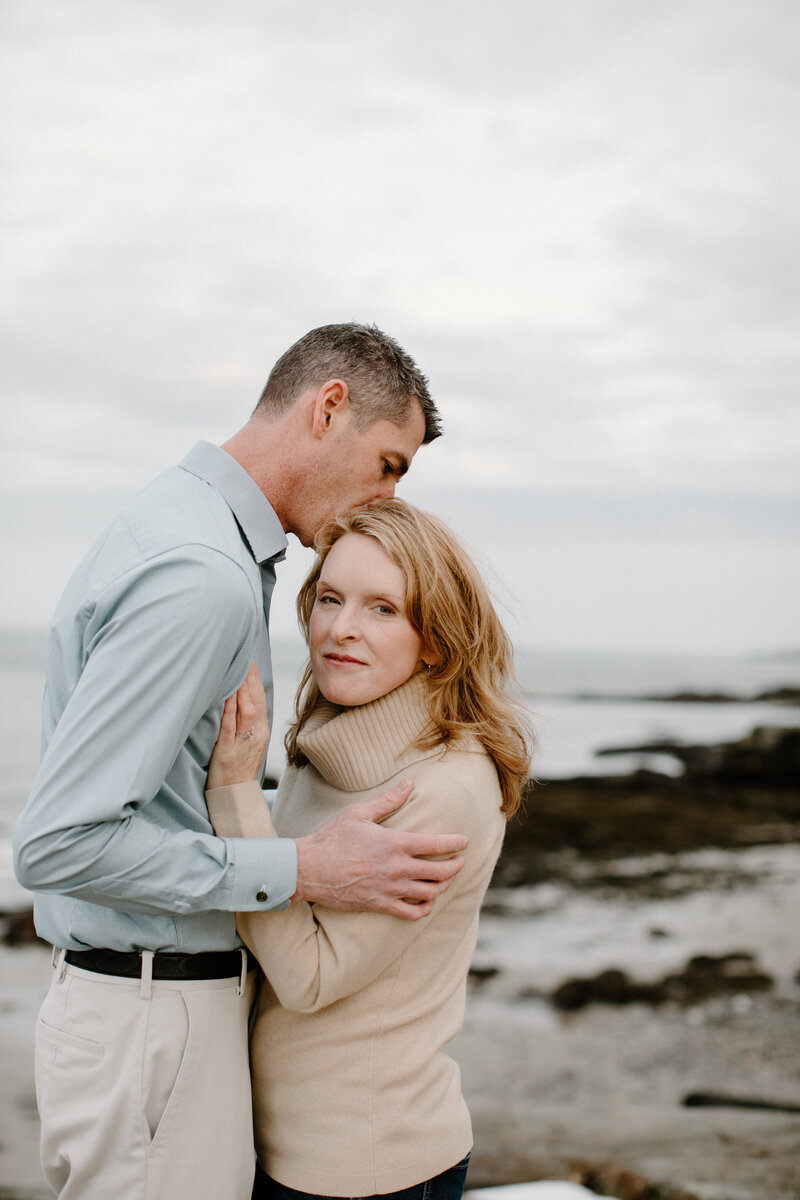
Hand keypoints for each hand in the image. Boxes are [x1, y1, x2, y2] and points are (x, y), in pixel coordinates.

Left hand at [208, 663, 269, 788]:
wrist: (236, 795)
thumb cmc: (239, 767)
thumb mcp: (250, 741)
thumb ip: (248, 721)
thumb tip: (240, 696)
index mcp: (261, 730)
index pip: (261, 699)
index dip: (256, 679)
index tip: (251, 660)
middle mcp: (256, 735)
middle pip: (256, 701)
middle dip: (250, 678)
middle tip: (245, 658)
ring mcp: (243, 744)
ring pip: (246, 711)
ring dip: (242, 690)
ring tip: (237, 671)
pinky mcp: (227, 752)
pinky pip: (229, 728)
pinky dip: (228, 711)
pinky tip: (226, 697)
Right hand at [293, 780, 468, 919]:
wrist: (308, 869)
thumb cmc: (332, 838)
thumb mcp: (359, 813)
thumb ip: (388, 801)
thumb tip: (408, 783)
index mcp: (394, 843)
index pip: (436, 845)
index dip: (455, 844)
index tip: (464, 842)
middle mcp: (396, 868)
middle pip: (439, 872)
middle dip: (455, 867)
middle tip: (460, 861)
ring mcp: (389, 889)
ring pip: (429, 893)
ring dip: (443, 886)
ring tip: (447, 880)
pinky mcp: (379, 905)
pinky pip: (410, 914)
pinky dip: (424, 909)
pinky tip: (426, 902)